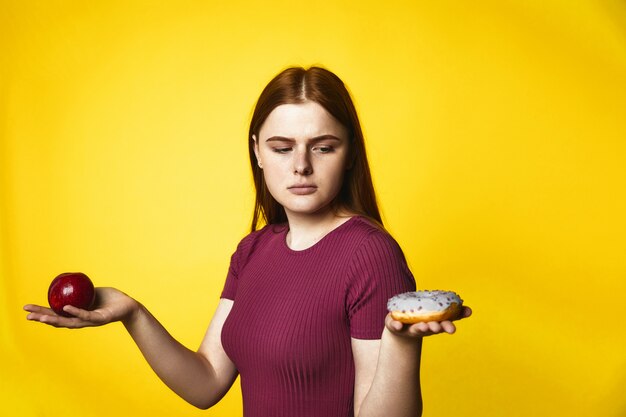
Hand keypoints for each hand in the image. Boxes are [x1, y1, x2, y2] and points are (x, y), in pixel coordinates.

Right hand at [24, 287, 138, 328]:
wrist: (128, 305)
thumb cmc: (111, 298)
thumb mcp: (91, 291)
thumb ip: (80, 289)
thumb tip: (65, 280)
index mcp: (77, 314)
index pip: (56, 314)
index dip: (42, 312)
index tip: (27, 309)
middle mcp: (81, 320)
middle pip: (58, 320)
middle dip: (41, 317)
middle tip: (27, 314)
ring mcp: (89, 321)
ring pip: (68, 321)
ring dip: (53, 319)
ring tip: (40, 316)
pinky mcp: (100, 319)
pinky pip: (85, 315)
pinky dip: (75, 312)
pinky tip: (65, 308)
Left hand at [385, 306, 471, 337]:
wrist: (400, 328)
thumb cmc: (421, 317)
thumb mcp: (436, 312)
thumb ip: (453, 311)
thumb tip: (469, 310)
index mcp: (434, 323)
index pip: (444, 324)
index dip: (449, 325)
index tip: (454, 327)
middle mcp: (424, 327)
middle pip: (432, 328)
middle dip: (436, 328)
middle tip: (439, 327)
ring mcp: (410, 327)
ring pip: (416, 329)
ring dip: (421, 328)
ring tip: (423, 326)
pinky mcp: (396, 326)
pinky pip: (395, 326)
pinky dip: (396, 326)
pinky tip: (397, 325)